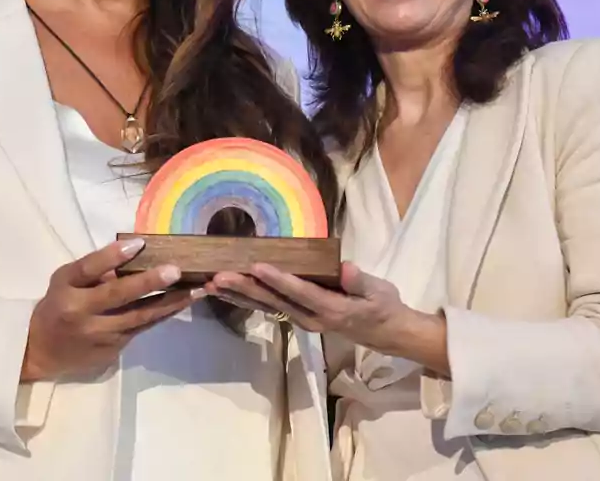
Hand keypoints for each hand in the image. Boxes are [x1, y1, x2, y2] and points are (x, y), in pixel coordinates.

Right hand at [21, 238, 202, 380]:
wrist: (41, 352)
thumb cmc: (57, 306)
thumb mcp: (65, 281)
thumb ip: (94, 269)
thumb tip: (134, 252)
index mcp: (67, 290)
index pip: (89, 269)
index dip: (112, 256)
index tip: (139, 243)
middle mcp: (83, 313)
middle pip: (118, 296)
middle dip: (149, 282)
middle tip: (177, 270)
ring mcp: (101, 334)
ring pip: (140, 316)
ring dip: (171, 302)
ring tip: (197, 289)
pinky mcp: (114, 349)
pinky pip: (143, 328)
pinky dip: (164, 314)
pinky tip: (184, 302)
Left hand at [208, 262, 448, 373]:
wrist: (387, 333)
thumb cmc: (383, 307)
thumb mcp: (380, 292)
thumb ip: (360, 282)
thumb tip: (345, 268)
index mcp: (331, 309)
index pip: (300, 292)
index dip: (278, 280)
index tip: (257, 266)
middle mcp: (311, 318)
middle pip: (274, 302)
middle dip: (245, 288)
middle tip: (219, 276)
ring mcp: (303, 320)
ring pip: (266, 307)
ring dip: (239, 296)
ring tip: (212, 284)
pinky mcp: (298, 317)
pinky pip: (269, 308)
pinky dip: (247, 300)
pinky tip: (229, 292)